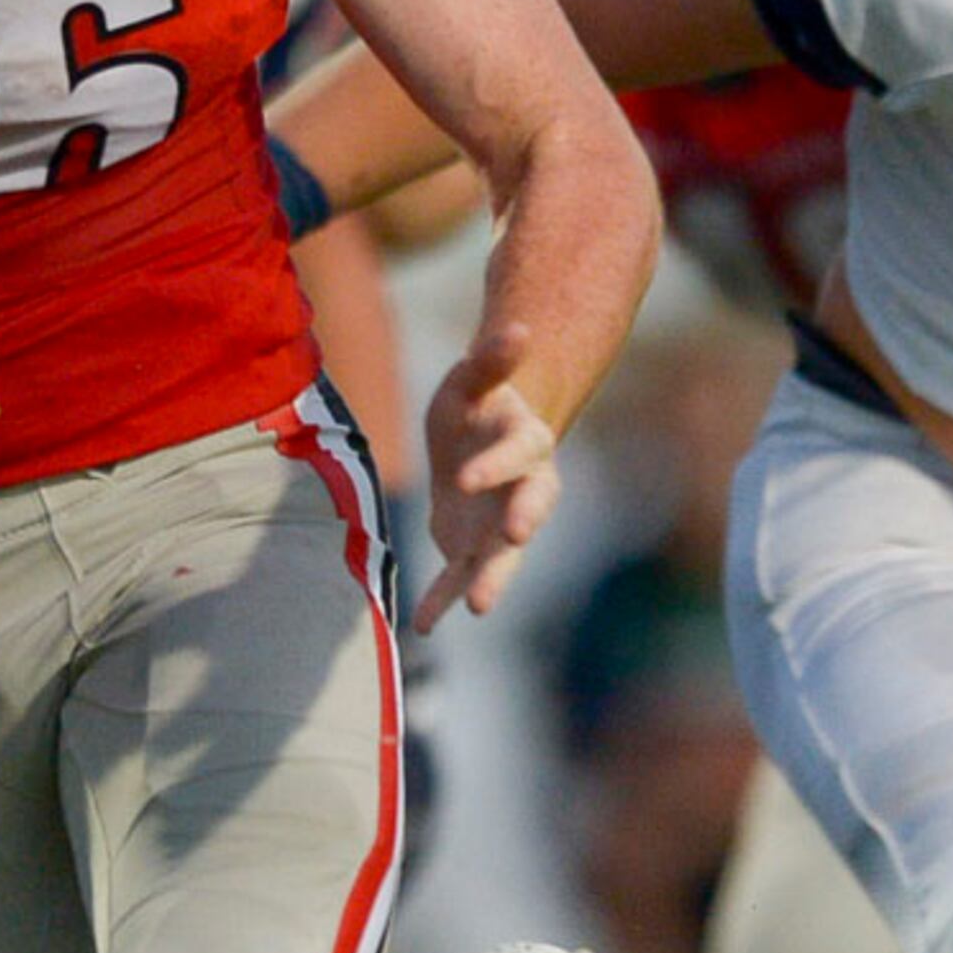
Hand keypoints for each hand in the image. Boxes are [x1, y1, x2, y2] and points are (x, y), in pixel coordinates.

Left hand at [415, 347, 559, 634]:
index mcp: (528, 444)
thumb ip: (491, 361)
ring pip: (502, 556)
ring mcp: (501, 525)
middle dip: (521, 528)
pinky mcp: (473, 549)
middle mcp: (524, 490)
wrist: (474, 439)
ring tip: (479, 607)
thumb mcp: (473, 379)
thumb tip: (517, 327)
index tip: (466, 478)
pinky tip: (423, 624)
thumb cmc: (477, 404)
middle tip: (512, 540)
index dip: (497, 465)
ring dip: (492, 579)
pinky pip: (461, 578)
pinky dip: (443, 600)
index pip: (521, 454)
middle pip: (529, 511)